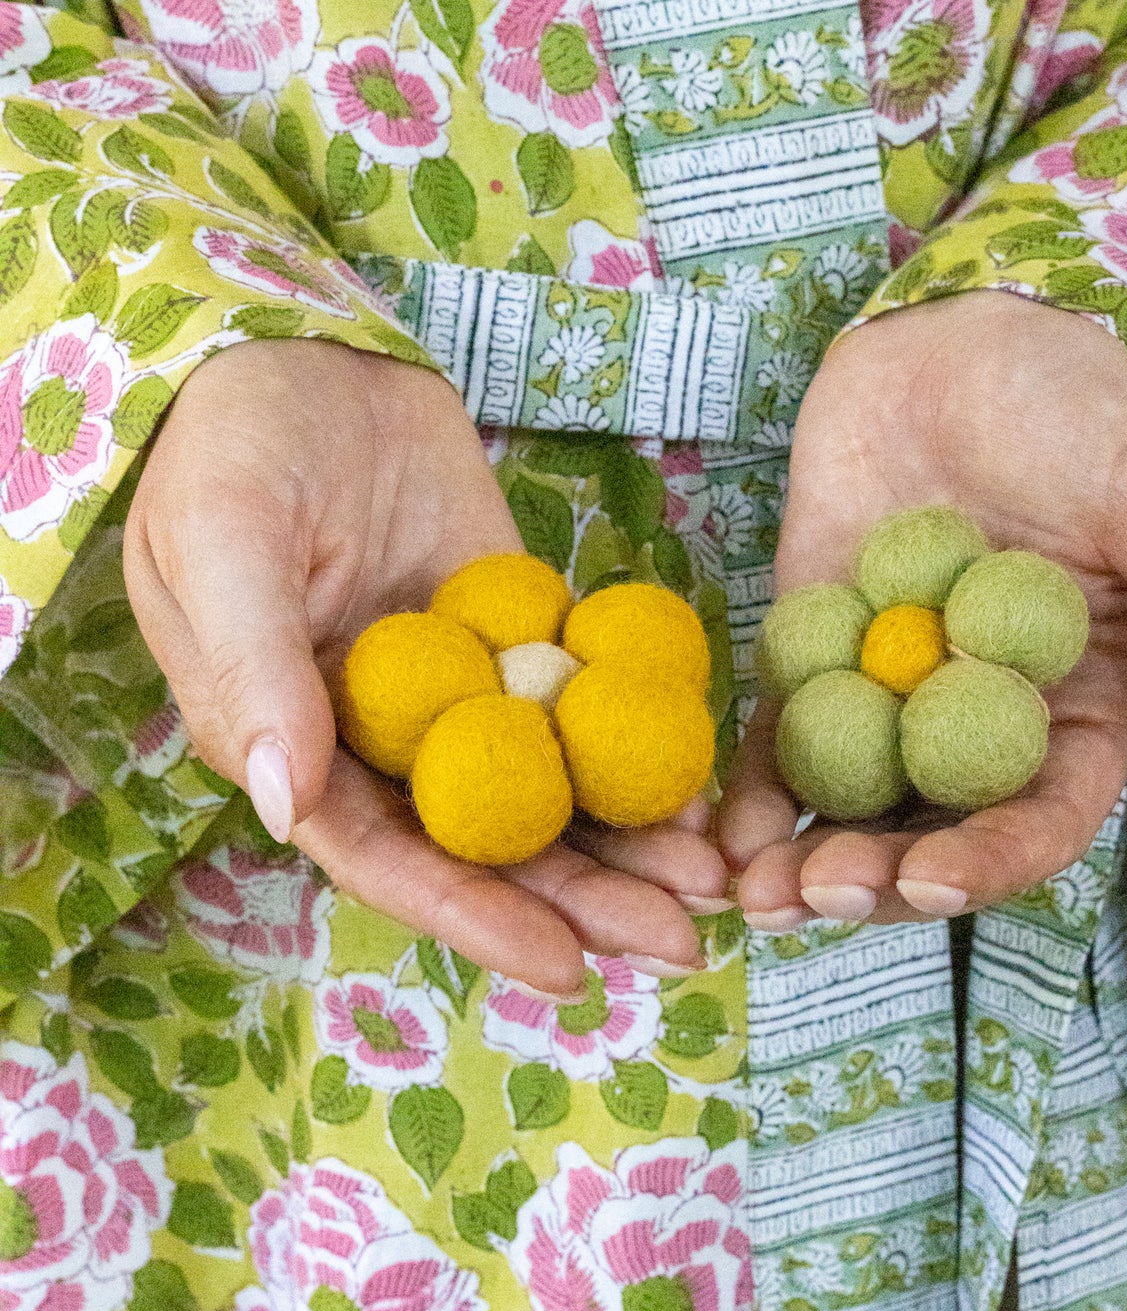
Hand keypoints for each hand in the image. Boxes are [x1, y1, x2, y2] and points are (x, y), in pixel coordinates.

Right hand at [125, 340, 727, 992]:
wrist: (301, 343)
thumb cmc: (230, 442)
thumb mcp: (224, 543)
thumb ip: (253, 671)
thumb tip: (285, 807)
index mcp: (293, 749)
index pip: (389, 862)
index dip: (476, 919)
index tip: (568, 967)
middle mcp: (380, 745)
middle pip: (488, 850)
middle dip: (583, 904)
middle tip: (685, 945)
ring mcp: (456, 696)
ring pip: (547, 794)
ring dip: (627, 846)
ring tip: (718, 886)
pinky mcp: (517, 640)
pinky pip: (583, 710)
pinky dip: (639, 750)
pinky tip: (709, 788)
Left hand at [720, 291, 1126, 927]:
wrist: (965, 331)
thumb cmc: (1084, 417)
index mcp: (1080, 717)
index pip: (1040, 821)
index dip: (990, 862)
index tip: (929, 879)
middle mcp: (986, 729)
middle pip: (934, 833)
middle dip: (875, 880)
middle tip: (814, 894)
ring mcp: (893, 702)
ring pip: (851, 807)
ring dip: (803, 861)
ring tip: (753, 893)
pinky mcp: (814, 660)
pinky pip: (780, 741)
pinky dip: (748, 793)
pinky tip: (716, 837)